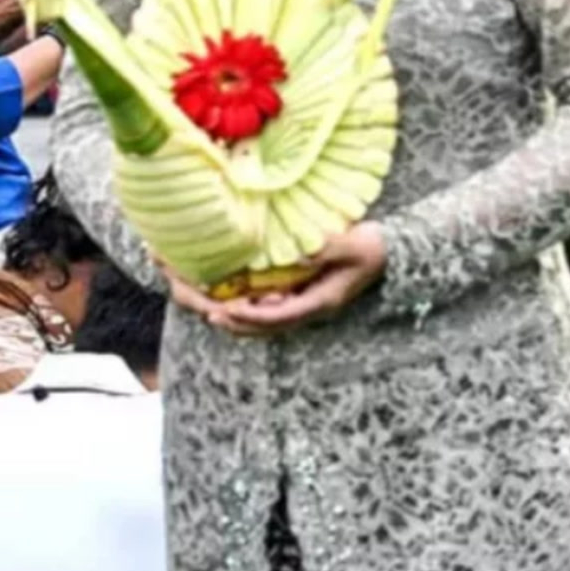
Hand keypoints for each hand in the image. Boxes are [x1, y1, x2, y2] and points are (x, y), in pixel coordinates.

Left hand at [166, 223, 388, 336]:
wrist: (385, 253)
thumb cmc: (371, 248)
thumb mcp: (356, 246)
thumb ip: (328, 250)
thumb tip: (301, 254)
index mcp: (319, 303)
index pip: (279, 318)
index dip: (249, 317)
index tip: (224, 309)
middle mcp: (303, 310)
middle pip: (255, 325)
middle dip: (219, 313)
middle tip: (187, 297)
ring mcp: (295, 304)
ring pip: (249, 319)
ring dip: (217, 306)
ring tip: (183, 287)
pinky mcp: (290, 294)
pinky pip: (253, 305)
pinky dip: (228, 298)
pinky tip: (207, 284)